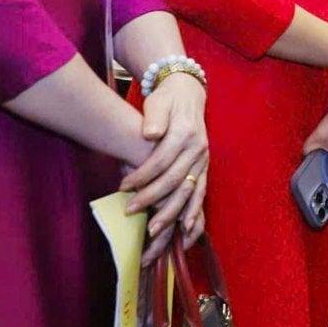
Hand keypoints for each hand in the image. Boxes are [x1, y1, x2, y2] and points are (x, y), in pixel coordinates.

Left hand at [122, 73, 209, 261]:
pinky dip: (194, 214)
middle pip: (175, 180)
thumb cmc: (167, 100)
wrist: (189, 93)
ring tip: (155, 232)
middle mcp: (198, 150)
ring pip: (190, 192)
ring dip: (172, 214)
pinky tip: (185, 233)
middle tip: (131, 212)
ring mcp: (204, 161)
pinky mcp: (204, 168)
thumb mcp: (159, 102)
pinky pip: (201, 195)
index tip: (123, 187)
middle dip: (153, 199)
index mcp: (185, 134)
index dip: (143, 175)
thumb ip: (155, 117)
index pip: (162, 160)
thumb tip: (151, 134)